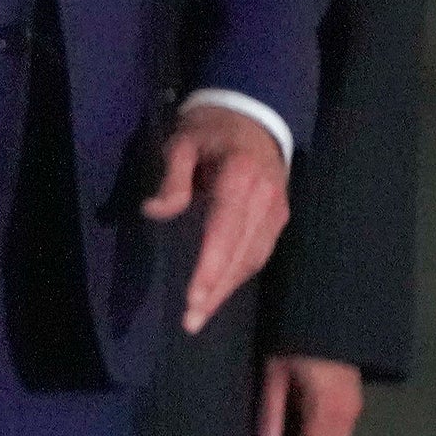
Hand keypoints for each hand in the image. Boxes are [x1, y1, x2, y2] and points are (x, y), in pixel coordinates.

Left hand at [143, 101, 291, 337]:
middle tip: (192, 320)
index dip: (211, 266)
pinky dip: (240, 276)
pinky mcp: (280, 216)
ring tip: (201, 315)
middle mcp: (266, 198)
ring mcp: (277, 209)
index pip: (226, 230)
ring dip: (228, 290)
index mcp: (241, 178)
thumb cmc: (210, 130)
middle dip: (217, 290)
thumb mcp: (182, 141)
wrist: (255, 115)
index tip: (194, 296)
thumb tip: (156, 211)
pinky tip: (219, 293)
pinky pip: (260, 252)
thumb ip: (172, 177)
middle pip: (242, 253)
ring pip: (254, 259)